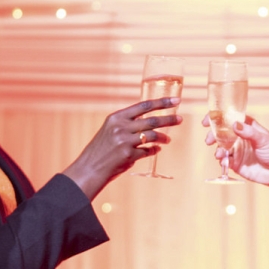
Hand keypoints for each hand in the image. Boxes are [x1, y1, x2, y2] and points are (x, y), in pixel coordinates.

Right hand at [64, 97, 181, 199]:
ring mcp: (125, 141)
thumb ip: (127, 125)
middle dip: (169, 119)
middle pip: (152, 120)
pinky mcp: (128, 155)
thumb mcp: (110, 131)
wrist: (89, 169)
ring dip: (163, 138)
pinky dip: (153, 150)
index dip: (161, 102)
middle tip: (180, 119)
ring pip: (153, 136)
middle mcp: (121, 127)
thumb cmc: (101, 150)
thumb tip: (149, 123)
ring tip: (168, 140)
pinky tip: (155, 150)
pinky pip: (148, 151)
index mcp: (116, 117)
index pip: (143, 105)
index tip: (175, 100)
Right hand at [202, 114, 268, 186]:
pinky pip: (225, 160)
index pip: (229, 118)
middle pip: (221, 132)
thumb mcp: (263, 140)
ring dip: (217, 149)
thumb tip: (234, 125)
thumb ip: (249, 132)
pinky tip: (225, 162)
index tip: (207, 120)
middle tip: (209, 140)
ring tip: (220, 154)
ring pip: (221, 147)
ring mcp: (237, 150)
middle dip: (213, 135)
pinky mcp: (236, 163)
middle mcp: (240, 137)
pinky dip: (222, 160)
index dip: (217, 118)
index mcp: (247, 127)